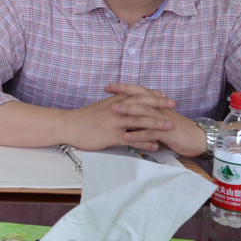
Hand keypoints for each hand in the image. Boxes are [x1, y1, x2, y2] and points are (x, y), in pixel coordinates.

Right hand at [61, 83, 183, 152]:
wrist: (67, 126)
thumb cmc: (83, 118)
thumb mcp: (99, 106)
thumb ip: (114, 103)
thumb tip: (126, 102)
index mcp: (113, 101)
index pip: (136, 94)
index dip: (151, 95)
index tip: (164, 96)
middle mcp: (115, 110)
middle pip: (141, 105)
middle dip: (159, 105)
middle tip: (173, 106)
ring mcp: (114, 122)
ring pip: (139, 121)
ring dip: (156, 124)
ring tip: (170, 127)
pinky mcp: (111, 135)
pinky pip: (132, 139)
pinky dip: (144, 142)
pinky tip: (154, 145)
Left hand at [102, 83, 206, 156]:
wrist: (197, 139)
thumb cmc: (175, 129)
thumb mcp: (159, 119)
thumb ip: (145, 113)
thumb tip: (127, 110)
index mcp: (156, 104)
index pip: (138, 92)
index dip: (123, 88)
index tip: (107, 87)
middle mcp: (159, 109)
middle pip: (140, 99)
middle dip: (122, 97)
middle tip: (106, 96)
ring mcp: (163, 120)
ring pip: (144, 113)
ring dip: (128, 111)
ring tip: (113, 111)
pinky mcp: (167, 133)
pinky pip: (151, 133)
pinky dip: (138, 135)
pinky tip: (126, 137)